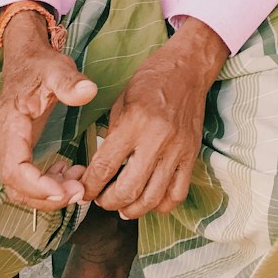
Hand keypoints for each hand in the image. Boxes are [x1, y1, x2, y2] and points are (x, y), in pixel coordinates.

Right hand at [0, 11, 96, 210]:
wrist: (26, 61)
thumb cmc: (40, 66)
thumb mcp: (58, 69)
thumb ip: (71, 82)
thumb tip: (88, 92)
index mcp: (9, 126)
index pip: (15, 169)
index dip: (37, 186)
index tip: (64, 191)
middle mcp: (0, 143)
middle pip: (16, 186)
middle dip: (48, 196)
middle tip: (79, 191)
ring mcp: (3, 150)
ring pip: (19, 188)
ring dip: (48, 193)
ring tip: (77, 181)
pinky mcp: (12, 153)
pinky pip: (24, 180)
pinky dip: (45, 184)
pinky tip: (67, 172)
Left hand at [79, 20, 227, 218]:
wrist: (188, 67)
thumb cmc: (151, 80)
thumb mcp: (122, 101)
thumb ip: (112, 135)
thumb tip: (100, 168)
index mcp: (134, 122)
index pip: (105, 167)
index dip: (90, 186)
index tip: (84, 191)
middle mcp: (157, 139)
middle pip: (128, 190)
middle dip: (107, 202)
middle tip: (101, 200)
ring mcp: (177, 149)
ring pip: (152, 198)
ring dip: (132, 210)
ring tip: (122, 206)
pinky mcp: (192, 154)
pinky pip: (177, 194)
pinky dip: (161, 205)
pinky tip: (150, 199)